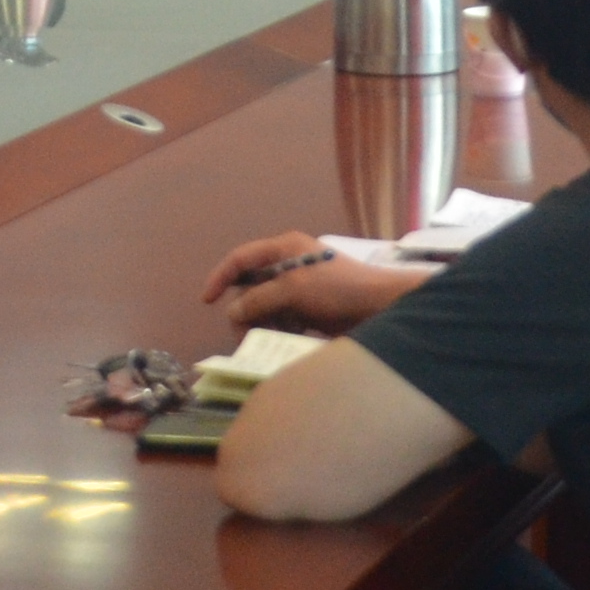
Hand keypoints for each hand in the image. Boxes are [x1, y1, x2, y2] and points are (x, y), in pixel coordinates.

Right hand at [202, 233, 412, 332]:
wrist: (381, 308)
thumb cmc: (338, 290)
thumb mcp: (294, 289)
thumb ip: (258, 299)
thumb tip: (232, 312)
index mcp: (284, 248)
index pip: (241, 259)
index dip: (221, 278)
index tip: (207, 301)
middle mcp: (289, 265)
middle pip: (251, 287)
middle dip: (245, 310)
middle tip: (244, 335)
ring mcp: (300, 289)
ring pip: (266, 307)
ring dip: (261, 323)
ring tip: (265, 341)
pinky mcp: (310, 310)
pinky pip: (282, 319)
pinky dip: (278, 330)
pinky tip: (283, 341)